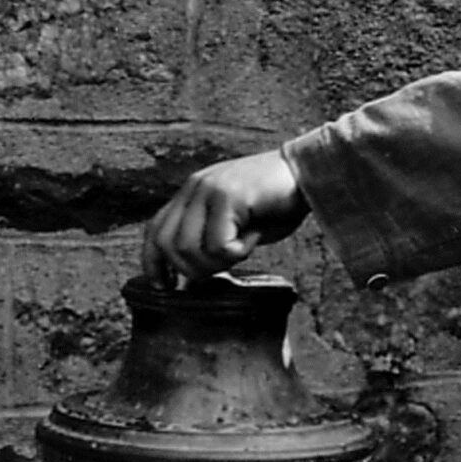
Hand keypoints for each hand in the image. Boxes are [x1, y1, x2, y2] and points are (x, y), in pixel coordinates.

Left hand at [142, 148, 310, 284]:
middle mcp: (194, 187)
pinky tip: (253, 236)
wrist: (307, 175)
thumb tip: (190, 278)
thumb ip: (209, 240)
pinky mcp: (227, 196)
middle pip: (168, 245)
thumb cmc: (276, 204)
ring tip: (242, 247)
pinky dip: (238, 251)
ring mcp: (209, 189)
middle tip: (222, 267)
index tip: (163, 286)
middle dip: (192, 270)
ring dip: (218, 261)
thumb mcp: (235, 223)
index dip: (153, 263)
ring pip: (190, 248)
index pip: (155, 230)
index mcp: (192, 193)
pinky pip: (218, 244)